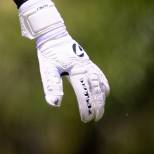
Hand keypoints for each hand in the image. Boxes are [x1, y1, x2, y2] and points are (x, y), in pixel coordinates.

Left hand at [18, 0, 108, 122]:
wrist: (52, 34)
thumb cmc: (48, 52)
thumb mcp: (47, 69)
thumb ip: (52, 86)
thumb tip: (55, 104)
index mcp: (76, 70)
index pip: (84, 93)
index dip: (86, 107)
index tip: (86, 119)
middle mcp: (85, 67)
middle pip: (95, 89)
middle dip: (97, 105)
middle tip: (96, 118)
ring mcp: (88, 64)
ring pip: (99, 83)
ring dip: (101, 97)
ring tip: (101, 109)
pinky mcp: (87, 61)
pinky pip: (99, 74)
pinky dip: (104, 84)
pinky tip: (106, 92)